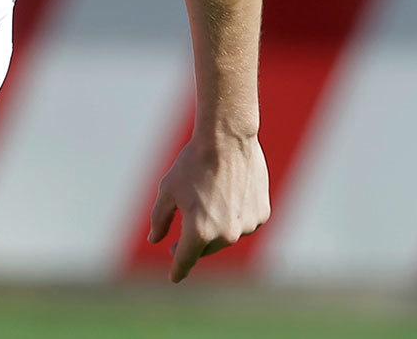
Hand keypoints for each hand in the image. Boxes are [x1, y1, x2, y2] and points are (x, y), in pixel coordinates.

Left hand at [147, 130, 269, 282]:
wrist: (227, 140)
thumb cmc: (192, 164)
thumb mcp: (167, 191)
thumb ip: (159, 219)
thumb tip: (155, 240)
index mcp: (199, 231)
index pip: (185, 260)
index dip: (177, 270)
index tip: (174, 277)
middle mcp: (225, 235)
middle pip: (205, 248)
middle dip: (193, 244)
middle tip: (183, 236)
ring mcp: (247, 227)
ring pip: (226, 237)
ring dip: (215, 228)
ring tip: (208, 200)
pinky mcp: (262, 215)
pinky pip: (244, 223)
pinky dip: (234, 217)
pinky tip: (228, 196)